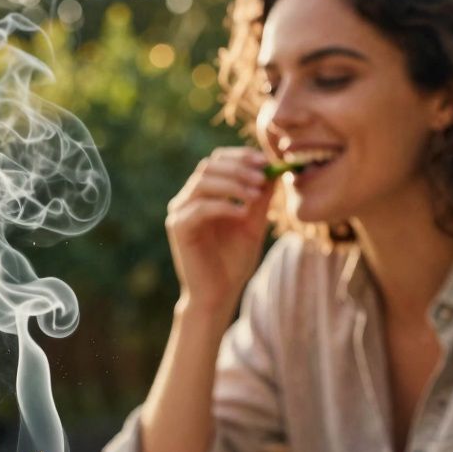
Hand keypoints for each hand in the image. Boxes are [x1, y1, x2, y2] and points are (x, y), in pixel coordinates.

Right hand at [165, 147, 272, 318]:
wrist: (219, 294)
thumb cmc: (233, 262)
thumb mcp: (253, 224)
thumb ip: (260, 198)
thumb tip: (274, 169)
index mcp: (203, 195)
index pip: (217, 161)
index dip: (240, 156)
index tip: (265, 161)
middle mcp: (188, 199)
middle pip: (208, 166)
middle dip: (238, 167)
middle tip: (262, 176)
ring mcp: (180, 212)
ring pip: (203, 182)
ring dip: (233, 184)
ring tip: (255, 195)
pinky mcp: (178, 228)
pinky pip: (200, 207)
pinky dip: (224, 206)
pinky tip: (242, 213)